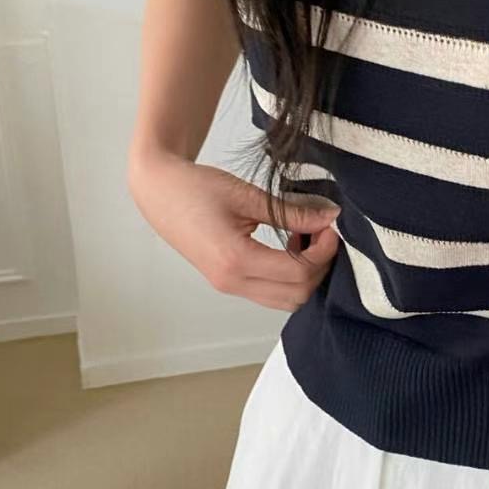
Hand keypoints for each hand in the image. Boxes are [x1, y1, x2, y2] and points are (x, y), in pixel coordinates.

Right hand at [128, 150, 341, 310]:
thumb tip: (329, 218)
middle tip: (322, 233)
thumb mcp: (248, 196)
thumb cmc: (195, 188)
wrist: (158, 192)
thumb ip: (292, 212)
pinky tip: (289, 247)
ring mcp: (228, 286)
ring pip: (285, 300)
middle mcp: (232, 282)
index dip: (324, 252)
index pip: (299, 272)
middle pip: (297, 295)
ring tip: (306, 239)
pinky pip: (270, 293)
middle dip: (319, 266)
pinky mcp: (228, 283)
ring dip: (306, 276)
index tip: (330, 226)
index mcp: (235, 260)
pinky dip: (289, 277)